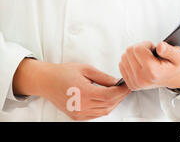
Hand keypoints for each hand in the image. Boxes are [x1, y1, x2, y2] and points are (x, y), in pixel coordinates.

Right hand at [13, 59, 130, 120]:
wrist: (45, 81)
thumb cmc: (63, 73)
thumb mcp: (86, 69)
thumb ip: (103, 77)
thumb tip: (117, 82)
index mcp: (84, 94)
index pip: (110, 96)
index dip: (122, 91)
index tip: (127, 84)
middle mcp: (81, 106)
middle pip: (109, 105)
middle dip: (120, 96)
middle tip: (126, 87)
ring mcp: (78, 113)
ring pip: (104, 111)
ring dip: (114, 103)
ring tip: (118, 92)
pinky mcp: (76, 116)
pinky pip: (96, 114)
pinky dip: (105, 107)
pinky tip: (107, 98)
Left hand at [119, 41, 179, 91]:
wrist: (173, 77)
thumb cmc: (175, 65)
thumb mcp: (179, 55)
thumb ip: (169, 50)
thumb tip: (160, 46)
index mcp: (153, 72)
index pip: (137, 49)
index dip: (146, 44)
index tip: (154, 49)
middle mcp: (142, 80)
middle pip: (129, 52)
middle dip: (140, 48)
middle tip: (151, 54)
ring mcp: (135, 83)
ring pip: (124, 58)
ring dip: (134, 55)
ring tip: (147, 59)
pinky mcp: (130, 84)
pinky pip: (122, 65)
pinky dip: (130, 61)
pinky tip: (141, 63)